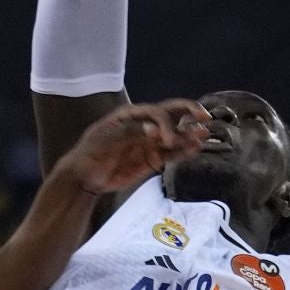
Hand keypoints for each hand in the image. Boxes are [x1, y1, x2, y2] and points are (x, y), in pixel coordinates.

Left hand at [64, 99, 209, 195]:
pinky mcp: (152, 159)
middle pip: (170, 115)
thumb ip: (130, 133)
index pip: (156, 112)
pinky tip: (195, 149)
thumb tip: (154, 130)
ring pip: (175, 135)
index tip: (168, 139)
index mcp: (131, 115)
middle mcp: (144, 125)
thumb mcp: (105, 140)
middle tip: (204, 118)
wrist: (85, 177)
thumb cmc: (91, 153)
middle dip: (188, 114)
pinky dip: (183, 152)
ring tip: (204, 135)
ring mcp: (149, 142)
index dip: (166, 123)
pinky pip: (171, 154)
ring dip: (189, 135)